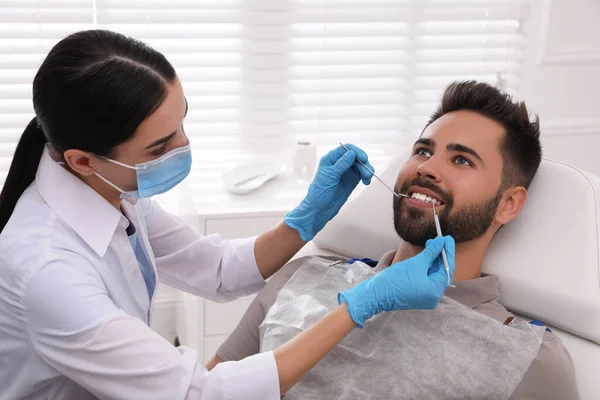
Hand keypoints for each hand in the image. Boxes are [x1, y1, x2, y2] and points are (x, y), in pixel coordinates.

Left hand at [284, 144, 373, 240]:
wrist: (320, 209)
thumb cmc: (319, 192)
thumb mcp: (329, 177)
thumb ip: (341, 165)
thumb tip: (352, 153)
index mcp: (330, 159)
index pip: (346, 149)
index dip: (356, 151)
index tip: (364, 158)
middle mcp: (339, 163)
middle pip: (356, 156)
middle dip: (363, 163)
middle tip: (367, 173)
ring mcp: (346, 171)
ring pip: (360, 165)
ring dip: (366, 170)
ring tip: (367, 179)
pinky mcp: (351, 180)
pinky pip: (362, 174)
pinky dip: (366, 176)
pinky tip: (367, 182)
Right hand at [338, 235, 455, 327]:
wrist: (376, 294)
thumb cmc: (397, 279)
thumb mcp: (416, 263)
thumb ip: (431, 252)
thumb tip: (441, 241)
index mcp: (435, 291)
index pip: (447, 269)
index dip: (448, 252)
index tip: (448, 238)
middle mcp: (433, 296)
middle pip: (441, 272)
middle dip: (440, 255)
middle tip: (439, 239)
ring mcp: (425, 296)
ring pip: (433, 274)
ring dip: (432, 260)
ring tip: (431, 244)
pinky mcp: (417, 293)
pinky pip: (426, 278)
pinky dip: (426, 267)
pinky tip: (425, 255)